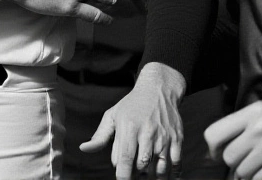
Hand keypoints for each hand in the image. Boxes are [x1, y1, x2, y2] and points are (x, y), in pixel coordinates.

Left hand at [81, 62, 184, 178]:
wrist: (158, 89)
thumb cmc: (131, 106)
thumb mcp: (112, 116)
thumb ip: (100, 136)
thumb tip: (84, 149)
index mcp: (129, 127)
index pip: (125, 158)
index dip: (123, 175)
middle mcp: (148, 132)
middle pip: (142, 165)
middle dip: (137, 176)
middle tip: (134, 175)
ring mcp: (164, 136)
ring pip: (160, 167)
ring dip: (153, 177)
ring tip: (147, 176)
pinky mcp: (178, 139)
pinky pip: (176, 163)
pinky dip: (172, 174)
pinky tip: (164, 176)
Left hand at [204, 101, 261, 179]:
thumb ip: (241, 125)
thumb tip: (217, 149)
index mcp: (254, 113)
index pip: (214, 133)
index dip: (213, 148)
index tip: (217, 153)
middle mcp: (260, 130)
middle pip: (229, 157)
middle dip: (234, 163)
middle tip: (246, 160)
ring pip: (242, 172)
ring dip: (248, 173)